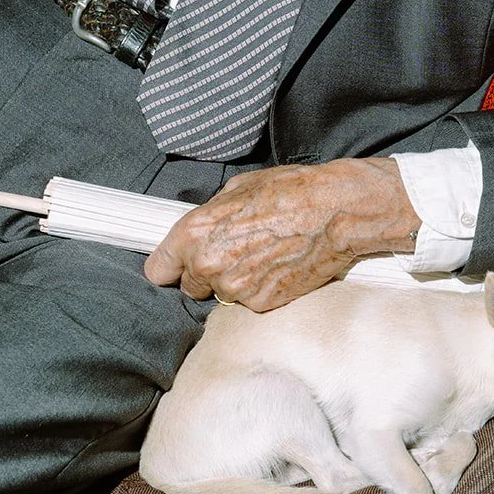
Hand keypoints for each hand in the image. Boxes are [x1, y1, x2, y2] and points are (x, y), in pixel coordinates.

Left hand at [144, 157, 419, 311]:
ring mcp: (236, 289)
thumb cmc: (289, 192)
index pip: (158, 269)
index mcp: (195, 233)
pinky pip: (250, 303)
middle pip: (191, 286)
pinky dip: (261, 289)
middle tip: (236, 253)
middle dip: (207, 273)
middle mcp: (209, 265)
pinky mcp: (262, 304)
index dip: (170, 266)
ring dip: (236, 281)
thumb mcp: (237, 189)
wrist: (335, 212)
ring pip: (222, 295)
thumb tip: (202, 231)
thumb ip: (209, 217)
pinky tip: (277, 268)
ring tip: (263, 256)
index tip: (178, 266)